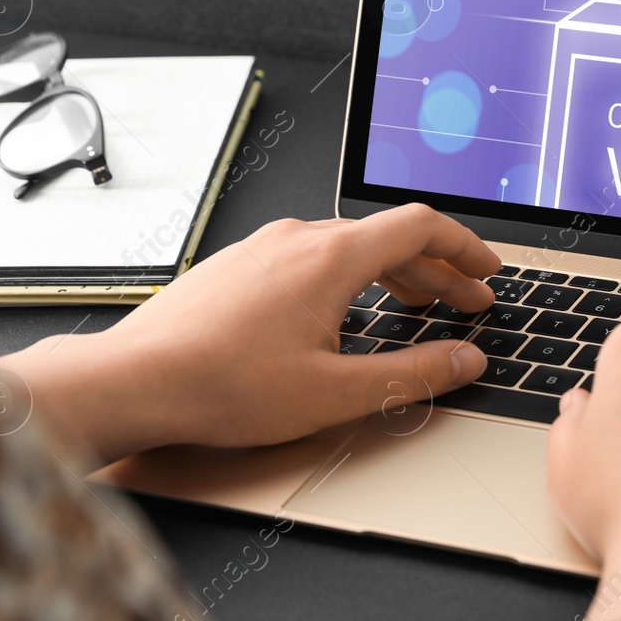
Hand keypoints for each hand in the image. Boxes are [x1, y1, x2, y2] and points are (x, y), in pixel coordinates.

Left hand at [0, 203, 497, 465]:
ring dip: (393, 273)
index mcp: (331, 258)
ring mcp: (262, 248)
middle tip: (465, 303)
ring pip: (347, 246)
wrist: (133, 381)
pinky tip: (345, 313)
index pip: (420, 227)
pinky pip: (309, 256)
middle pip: (387, 237)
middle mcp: (297, 239)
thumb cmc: (222, 387)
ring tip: (415, 306)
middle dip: (437, 270)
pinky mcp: (236, 266)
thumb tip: (464, 361)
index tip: (487, 272)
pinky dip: (349, 276)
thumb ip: (413, 374)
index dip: (465, 249)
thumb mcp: (337, 393)